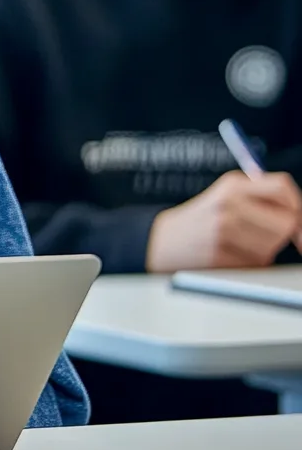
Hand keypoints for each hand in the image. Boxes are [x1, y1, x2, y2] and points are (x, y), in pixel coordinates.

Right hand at [146, 171, 301, 271]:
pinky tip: (228, 255)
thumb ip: (262, 199)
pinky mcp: (220, 254)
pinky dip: (248, 264)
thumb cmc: (201, 220)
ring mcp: (223, 230)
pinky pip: (255, 264)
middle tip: (259, 235)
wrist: (162, 241)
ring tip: (237, 245)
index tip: (298, 224)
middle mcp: (229, 204)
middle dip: (280, 234)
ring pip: (273, 247)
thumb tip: (299, 217)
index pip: (282, 187)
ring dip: (263, 251)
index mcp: (233, 185)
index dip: (298, 206)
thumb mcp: (226, 196)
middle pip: (286, 222)